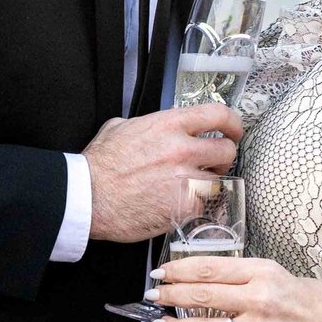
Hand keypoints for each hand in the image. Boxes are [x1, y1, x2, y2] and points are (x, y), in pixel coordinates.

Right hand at [82, 104, 241, 241]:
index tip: (233, 131)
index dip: (232, 123)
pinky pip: (202, 205)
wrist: (88, 198)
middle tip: (211, 164)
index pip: (218, 114)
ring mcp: (186, 179)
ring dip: (206, 185)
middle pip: (227, 150)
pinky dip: (191, 207)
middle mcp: (182, 149)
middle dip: (222, 158)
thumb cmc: (99, 167)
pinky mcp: (184, 206)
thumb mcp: (119, 128)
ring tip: (186, 188)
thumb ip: (146, 124)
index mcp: (169, 124)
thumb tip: (154, 125)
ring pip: (217, 181)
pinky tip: (173, 205)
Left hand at [146, 255, 321, 321]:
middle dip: (169, 294)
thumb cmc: (317, 300)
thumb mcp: (279, 274)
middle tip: (151, 293)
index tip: (162, 270)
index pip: (209, 267)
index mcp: (262, 273)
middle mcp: (257, 300)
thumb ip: (244, 276)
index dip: (179, 269)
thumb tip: (206, 278)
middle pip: (201, 294)